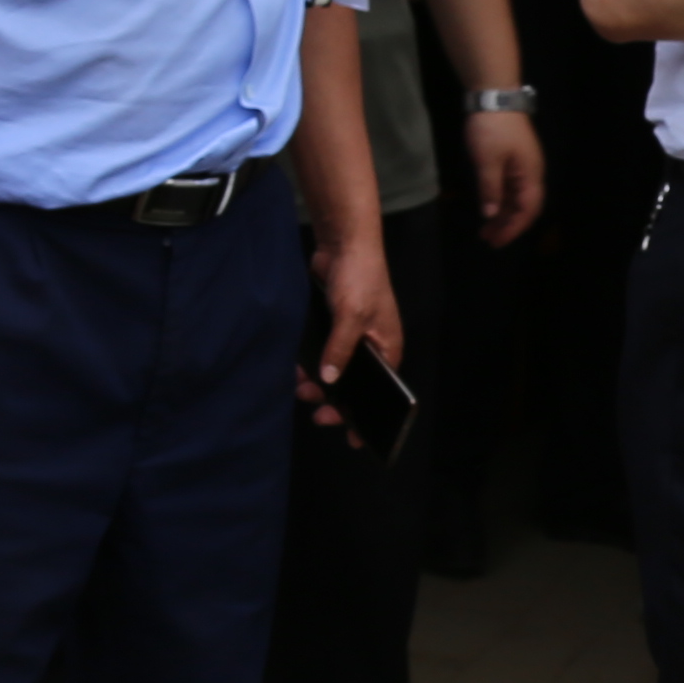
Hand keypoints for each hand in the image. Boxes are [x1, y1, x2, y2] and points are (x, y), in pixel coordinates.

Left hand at [304, 220, 405, 426]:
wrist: (343, 243)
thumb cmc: (359, 278)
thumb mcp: (351, 316)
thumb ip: (340, 349)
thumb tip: (330, 381)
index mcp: (387, 347)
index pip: (382, 391)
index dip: (368, 415)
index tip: (352, 439)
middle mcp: (372, 346)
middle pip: (355, 385)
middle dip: (335, 401)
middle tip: (315, 412)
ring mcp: (352, 337)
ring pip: (336, 371)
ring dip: (319, 383)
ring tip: (300, 388)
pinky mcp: (333, 327)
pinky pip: (322, 354)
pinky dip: (310, 364)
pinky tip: (295, 369)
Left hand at [468, 109, 547, 248]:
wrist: (494, 96)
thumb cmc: (492, 130)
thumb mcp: (487, 162)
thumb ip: (490, 190)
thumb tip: (491, 215)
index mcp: (530, 176)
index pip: (526, 211)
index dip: (512, 229)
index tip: (496, 242)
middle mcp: (531, 173)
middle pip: (524, 207)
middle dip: (508, 225)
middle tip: (488, 239)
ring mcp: (523, 165)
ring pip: (516, 197)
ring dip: (502, 214)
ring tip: (485, 228)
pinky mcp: (513, 158)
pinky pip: (510, 186)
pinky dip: (500, 199)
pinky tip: (489, 206)